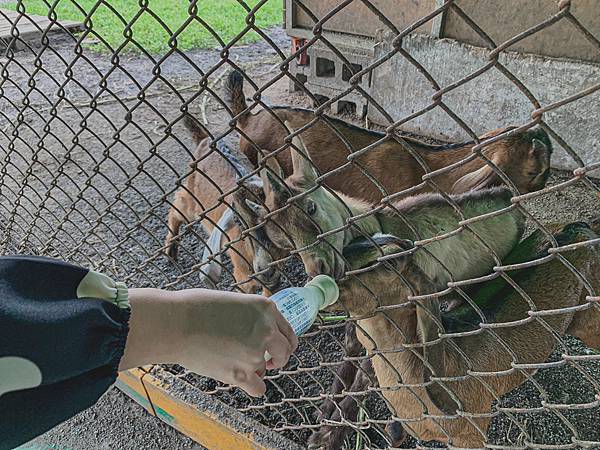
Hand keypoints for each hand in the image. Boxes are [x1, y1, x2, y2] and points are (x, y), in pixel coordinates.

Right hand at [119, 288, 297, 396]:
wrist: (175, 323)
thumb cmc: (196, 308)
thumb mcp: (234, 301)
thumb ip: (252, 317)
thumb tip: (259, 332)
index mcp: (266, 308)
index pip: (288, 332)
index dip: (283, 343)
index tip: (276, 350)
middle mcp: (266, 329)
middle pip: (285, 352)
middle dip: (277, 358)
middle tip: (267, 362)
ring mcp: (256, 353)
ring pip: (266, 370)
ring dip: (254, 369)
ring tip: (229, 359)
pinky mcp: (241, 374)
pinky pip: (258, 388)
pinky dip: (250, 386)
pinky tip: (238, 379)